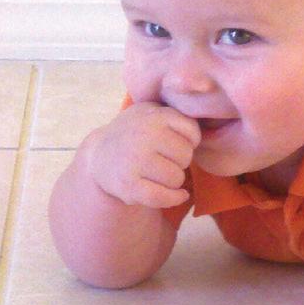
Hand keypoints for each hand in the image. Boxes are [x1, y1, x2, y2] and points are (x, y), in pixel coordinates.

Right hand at [82, 102, 201, 208]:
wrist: (100, 154)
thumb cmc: (135, 132)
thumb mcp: (152, 112)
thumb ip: (177, 113)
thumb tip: (203, 106)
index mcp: (154, 115)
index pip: (193, 133)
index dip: (189, 141)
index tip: (175, 142)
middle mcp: (144, 135)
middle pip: (185, 156)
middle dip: (179, 161)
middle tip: (163, 158)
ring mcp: (135, 161)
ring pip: (176, 178)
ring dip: (173, 180)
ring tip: (158, 172)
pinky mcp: (129, 185)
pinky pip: (163, 197)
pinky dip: (174, 198)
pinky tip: (176, 195)